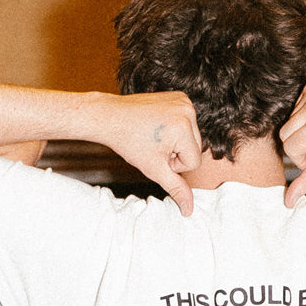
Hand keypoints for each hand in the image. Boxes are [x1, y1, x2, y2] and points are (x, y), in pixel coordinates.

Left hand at [100, 91, 202, 215]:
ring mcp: (184, 101)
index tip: (156, 156)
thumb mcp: (154, 169)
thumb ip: (175, 189)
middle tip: (153, 147)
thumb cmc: (129, 142)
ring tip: (154, 137)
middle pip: (195, 148)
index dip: (174, 166)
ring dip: (175, 142)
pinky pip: (185, 121)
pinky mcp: (179, 96)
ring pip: (191, 136)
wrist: (110, 117)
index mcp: (184, 128)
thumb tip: (189, 210)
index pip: (194, 162)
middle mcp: (188, 110)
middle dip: (176, 153)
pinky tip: (157, 126)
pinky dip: (173, 128)